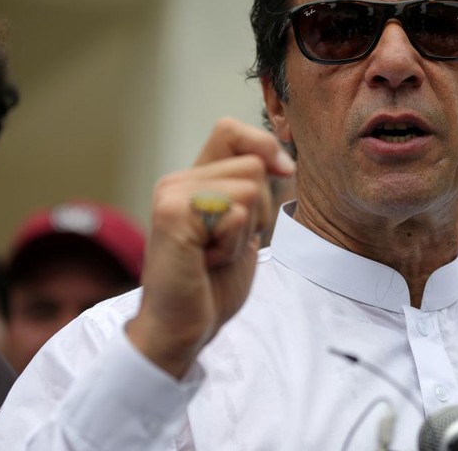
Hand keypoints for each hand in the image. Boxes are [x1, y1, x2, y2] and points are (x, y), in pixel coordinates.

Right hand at [126, 118, 294, 377]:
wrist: (182, 327)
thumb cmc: (212, 283)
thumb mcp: (242, 226)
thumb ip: (253, 190)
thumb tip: (285, 162)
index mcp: (193, 180)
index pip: (231, 130)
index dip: (263, 146)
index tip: (281, 174)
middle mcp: (177, 181)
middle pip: (254, 164)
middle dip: (259, 211)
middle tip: (226, 244)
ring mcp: (172, 195)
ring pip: (250, 188)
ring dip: (245, 230)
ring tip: (215, 253)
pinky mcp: (173, 215)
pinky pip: (235, 213)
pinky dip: (234, 244)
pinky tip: (208, 262)